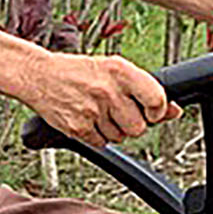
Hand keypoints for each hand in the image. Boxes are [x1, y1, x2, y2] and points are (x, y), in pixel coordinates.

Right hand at [27, 52, 178, 145]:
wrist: (38, 76)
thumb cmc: (77, 72)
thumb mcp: (113, 70)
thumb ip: (144, 90)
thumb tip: (174, 111)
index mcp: (120, 70)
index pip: (156, 99)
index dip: (158, 111)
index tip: (152, 112)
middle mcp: (108, 90)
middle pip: (139, 127)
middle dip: (131, 124)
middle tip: (118, 111)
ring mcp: (92, 110)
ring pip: (120, 137)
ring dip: (113, 130)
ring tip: (98, 111)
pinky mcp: (78, 127)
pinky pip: (101, 143)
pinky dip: (97, 135)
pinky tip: (87, 119)